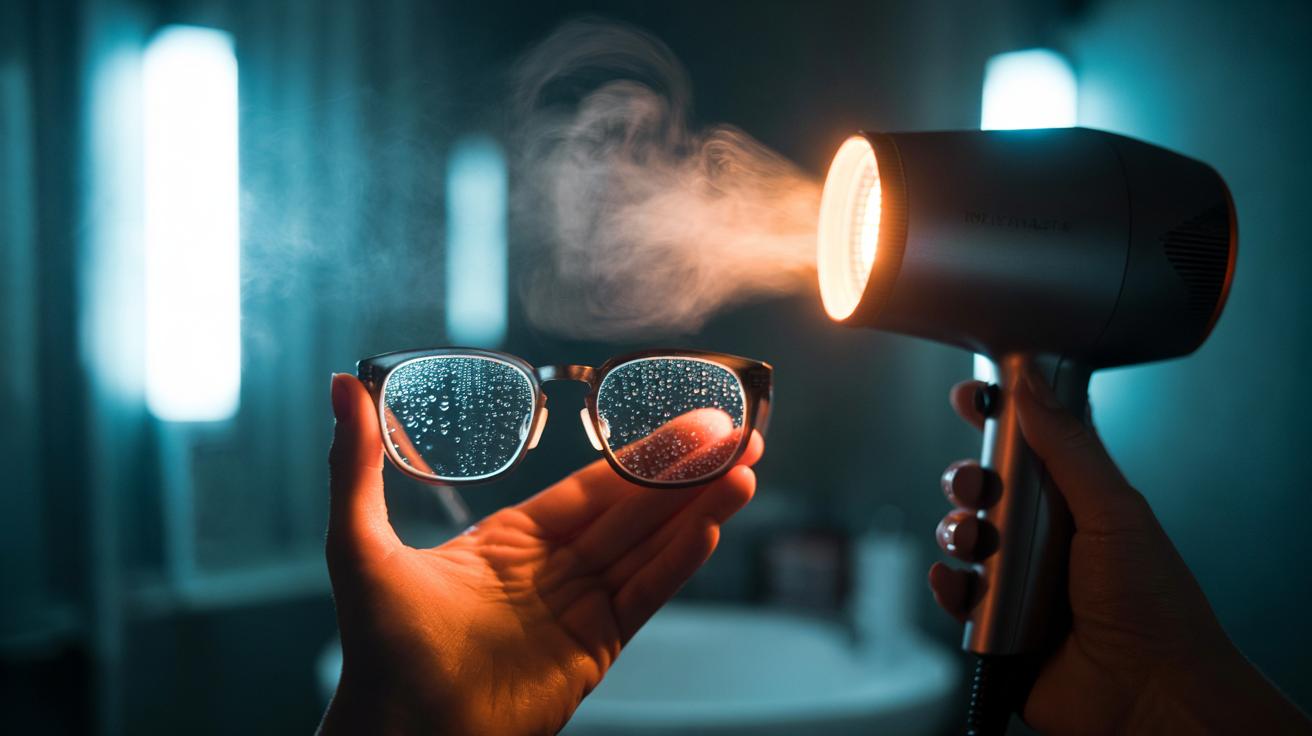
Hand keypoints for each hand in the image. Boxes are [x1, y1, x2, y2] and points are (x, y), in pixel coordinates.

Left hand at [319, 374, 762, 734]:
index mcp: (512, 542)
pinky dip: (678, 564)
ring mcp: (579, 611)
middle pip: (633, 512)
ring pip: (649, 549)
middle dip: (685, 473)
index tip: (683, 421)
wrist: (399, 734)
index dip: (637, 455)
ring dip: (697, 510)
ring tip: (743, 471)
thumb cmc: (377, 650)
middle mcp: (554, 572)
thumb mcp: (359, 542)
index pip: (590, 490)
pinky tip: (710, 529)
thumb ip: (357, 464)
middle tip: (738, 433)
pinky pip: (643, 597)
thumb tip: (341, 384)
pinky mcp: (595, 651)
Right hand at [929, 371, 1310, 734]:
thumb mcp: (1114, 509)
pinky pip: (952, 594)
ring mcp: (1016, 582)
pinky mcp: (993, 625)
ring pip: (960, 537)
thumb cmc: (1153, 604)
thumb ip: (1068, 445)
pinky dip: (947, 585)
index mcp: (1078, 504)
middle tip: (977, 488)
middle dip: (967, 481)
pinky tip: (960, 583)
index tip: (971, 397)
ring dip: (957, 533)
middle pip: (983, 488)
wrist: (1148, 692)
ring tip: (976, 545)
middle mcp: (1043, 540)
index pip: (1029, 447)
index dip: (996, 419)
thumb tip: (1030, 384)